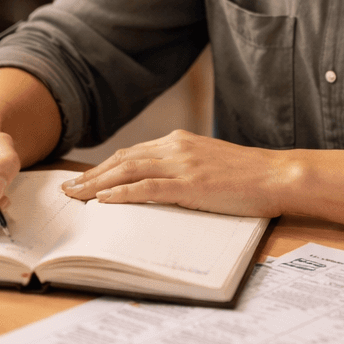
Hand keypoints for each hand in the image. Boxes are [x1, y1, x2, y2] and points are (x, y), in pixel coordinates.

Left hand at [62, 130, 293, 218]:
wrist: (277, 175)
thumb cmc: (248, 175)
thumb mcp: (209, 164)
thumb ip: (183, 167)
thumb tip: (157, 184)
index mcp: (180, 142)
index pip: (131, 153)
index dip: (103, 166)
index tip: (82, 178)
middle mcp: (176, 147)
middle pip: (122, 159)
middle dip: (91, 175)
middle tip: (66, 189)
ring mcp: (183, 165)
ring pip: (128, 170)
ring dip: (97, 184)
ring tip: (75, 196)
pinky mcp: (191, 184)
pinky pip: (148, 188)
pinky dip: (122, 193)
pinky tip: (104, 201)